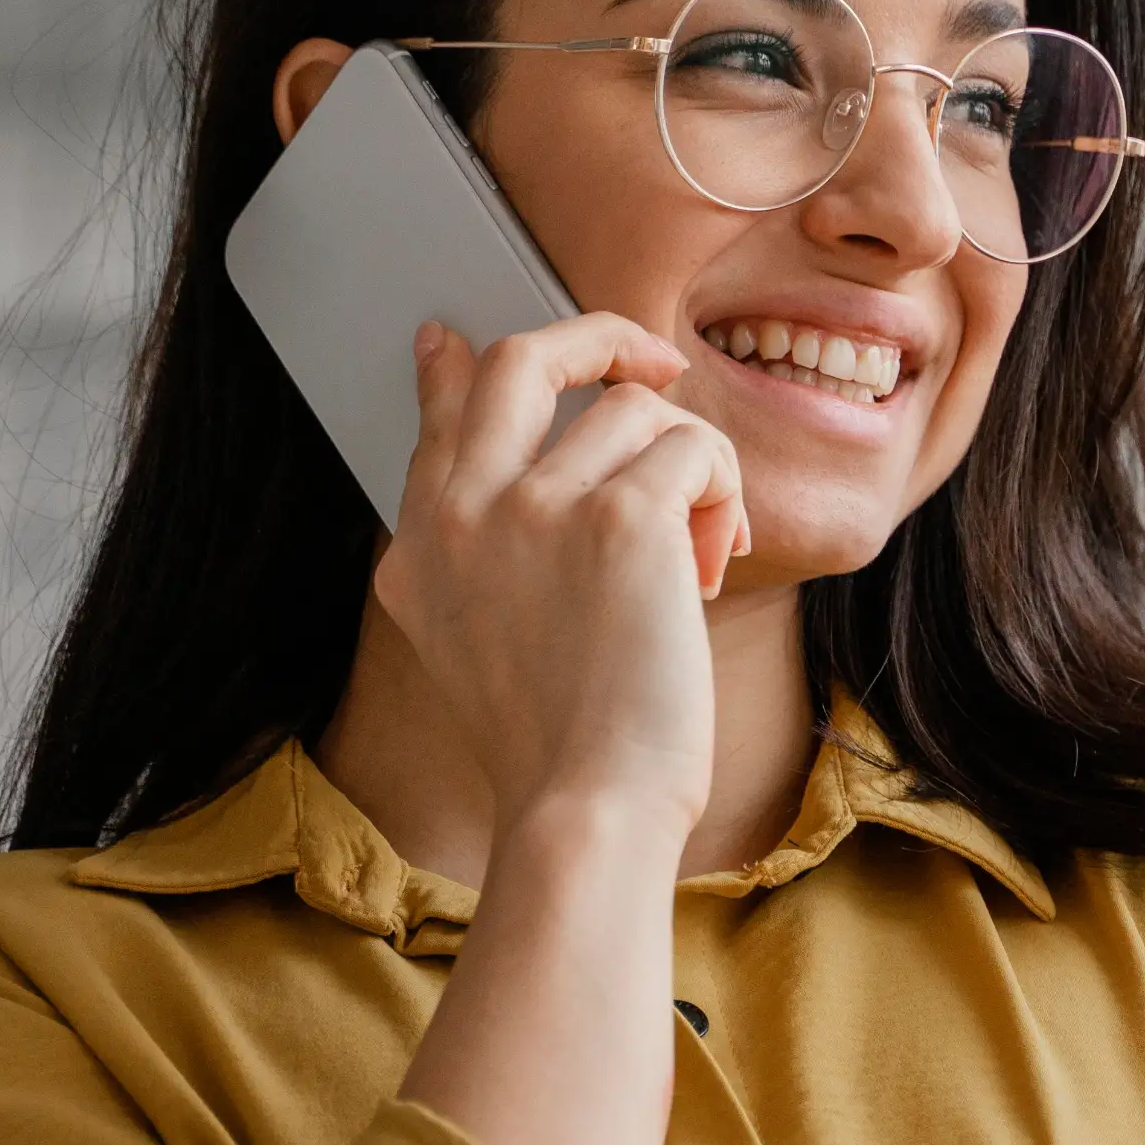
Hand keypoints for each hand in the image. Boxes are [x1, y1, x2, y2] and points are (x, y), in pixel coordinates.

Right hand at [380, 314, 749, 842]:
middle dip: (600, 339)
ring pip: (638, 410)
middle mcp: (465, 510)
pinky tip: (711, 562)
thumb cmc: (551, 742)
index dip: (459, 364)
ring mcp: (536, 505)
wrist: (585, 805)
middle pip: (525, 359)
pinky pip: (693, 449)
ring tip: (698, 551)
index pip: (443, 411)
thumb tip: (466, 464)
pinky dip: (721, 496)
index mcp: (423, 543)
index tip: (455, 341)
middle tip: (655, 362)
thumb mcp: (462, 638)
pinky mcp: (618, 517)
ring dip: (691, 470)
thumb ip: (460, 544)